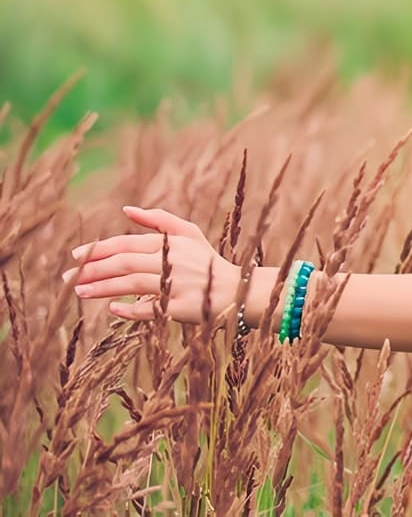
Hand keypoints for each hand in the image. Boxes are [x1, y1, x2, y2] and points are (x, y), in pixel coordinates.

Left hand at [64, 206, 238, 323]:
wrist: (238, 291)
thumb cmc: (207, 262)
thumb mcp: (189, 234)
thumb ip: (159, 219)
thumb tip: (126, 209)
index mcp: (171, 243)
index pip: (127, 243)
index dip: (99, 249)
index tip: (75, 256)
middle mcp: (174, 261)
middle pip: (125, 263)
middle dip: (93, 269)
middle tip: (68, 277)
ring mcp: (178, 284)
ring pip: (132, 284)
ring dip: (102, 288)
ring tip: (79, 292)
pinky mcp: (183, 307)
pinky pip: (151, 308)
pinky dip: (130, 309)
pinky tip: (113, 309)